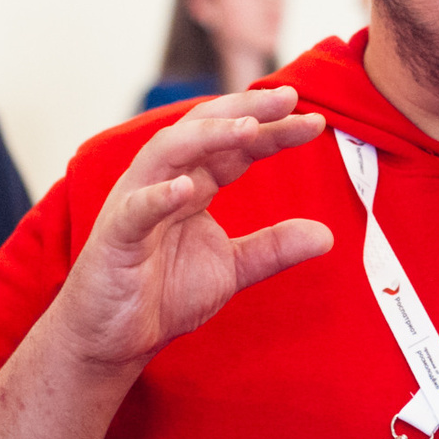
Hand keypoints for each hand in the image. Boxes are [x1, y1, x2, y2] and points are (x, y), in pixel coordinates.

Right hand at [43, 86, 335, 380]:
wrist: (111, 341)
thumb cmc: (160, 295)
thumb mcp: (230, 269)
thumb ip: (273, 248)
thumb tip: (327, 235)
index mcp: (191, 184)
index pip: (235, 146)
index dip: (273, 130)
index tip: (314, 122)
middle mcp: (162, 181)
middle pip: (203, 131)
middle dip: (246, 111)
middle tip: (289, 97)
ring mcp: (135, 204)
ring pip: (167, 153)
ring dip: (208, 137)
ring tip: (249, 129)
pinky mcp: (116, 237)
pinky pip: (136, 210)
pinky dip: (158, 196)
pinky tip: (186, 188)